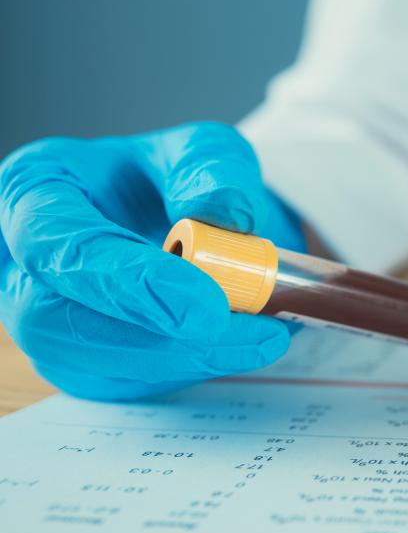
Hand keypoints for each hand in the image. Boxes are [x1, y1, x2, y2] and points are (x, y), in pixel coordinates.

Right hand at [0, 122, 304, 399]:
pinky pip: (120, 383)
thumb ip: (213, 170)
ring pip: (88, 363)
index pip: (60, 244)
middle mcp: (22, 261)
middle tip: (242, 331)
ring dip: (180, 360)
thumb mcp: (204, 149)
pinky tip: (238, 348)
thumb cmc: (172, 175)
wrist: (176, 211)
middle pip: (58, 319)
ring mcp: (43, 316)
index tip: (206, 303)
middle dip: (157, 336)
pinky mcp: (76, 359)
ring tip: (260, 336)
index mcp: (36, 190)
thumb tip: (228, 216)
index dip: (128, 281)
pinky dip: (184, 370)